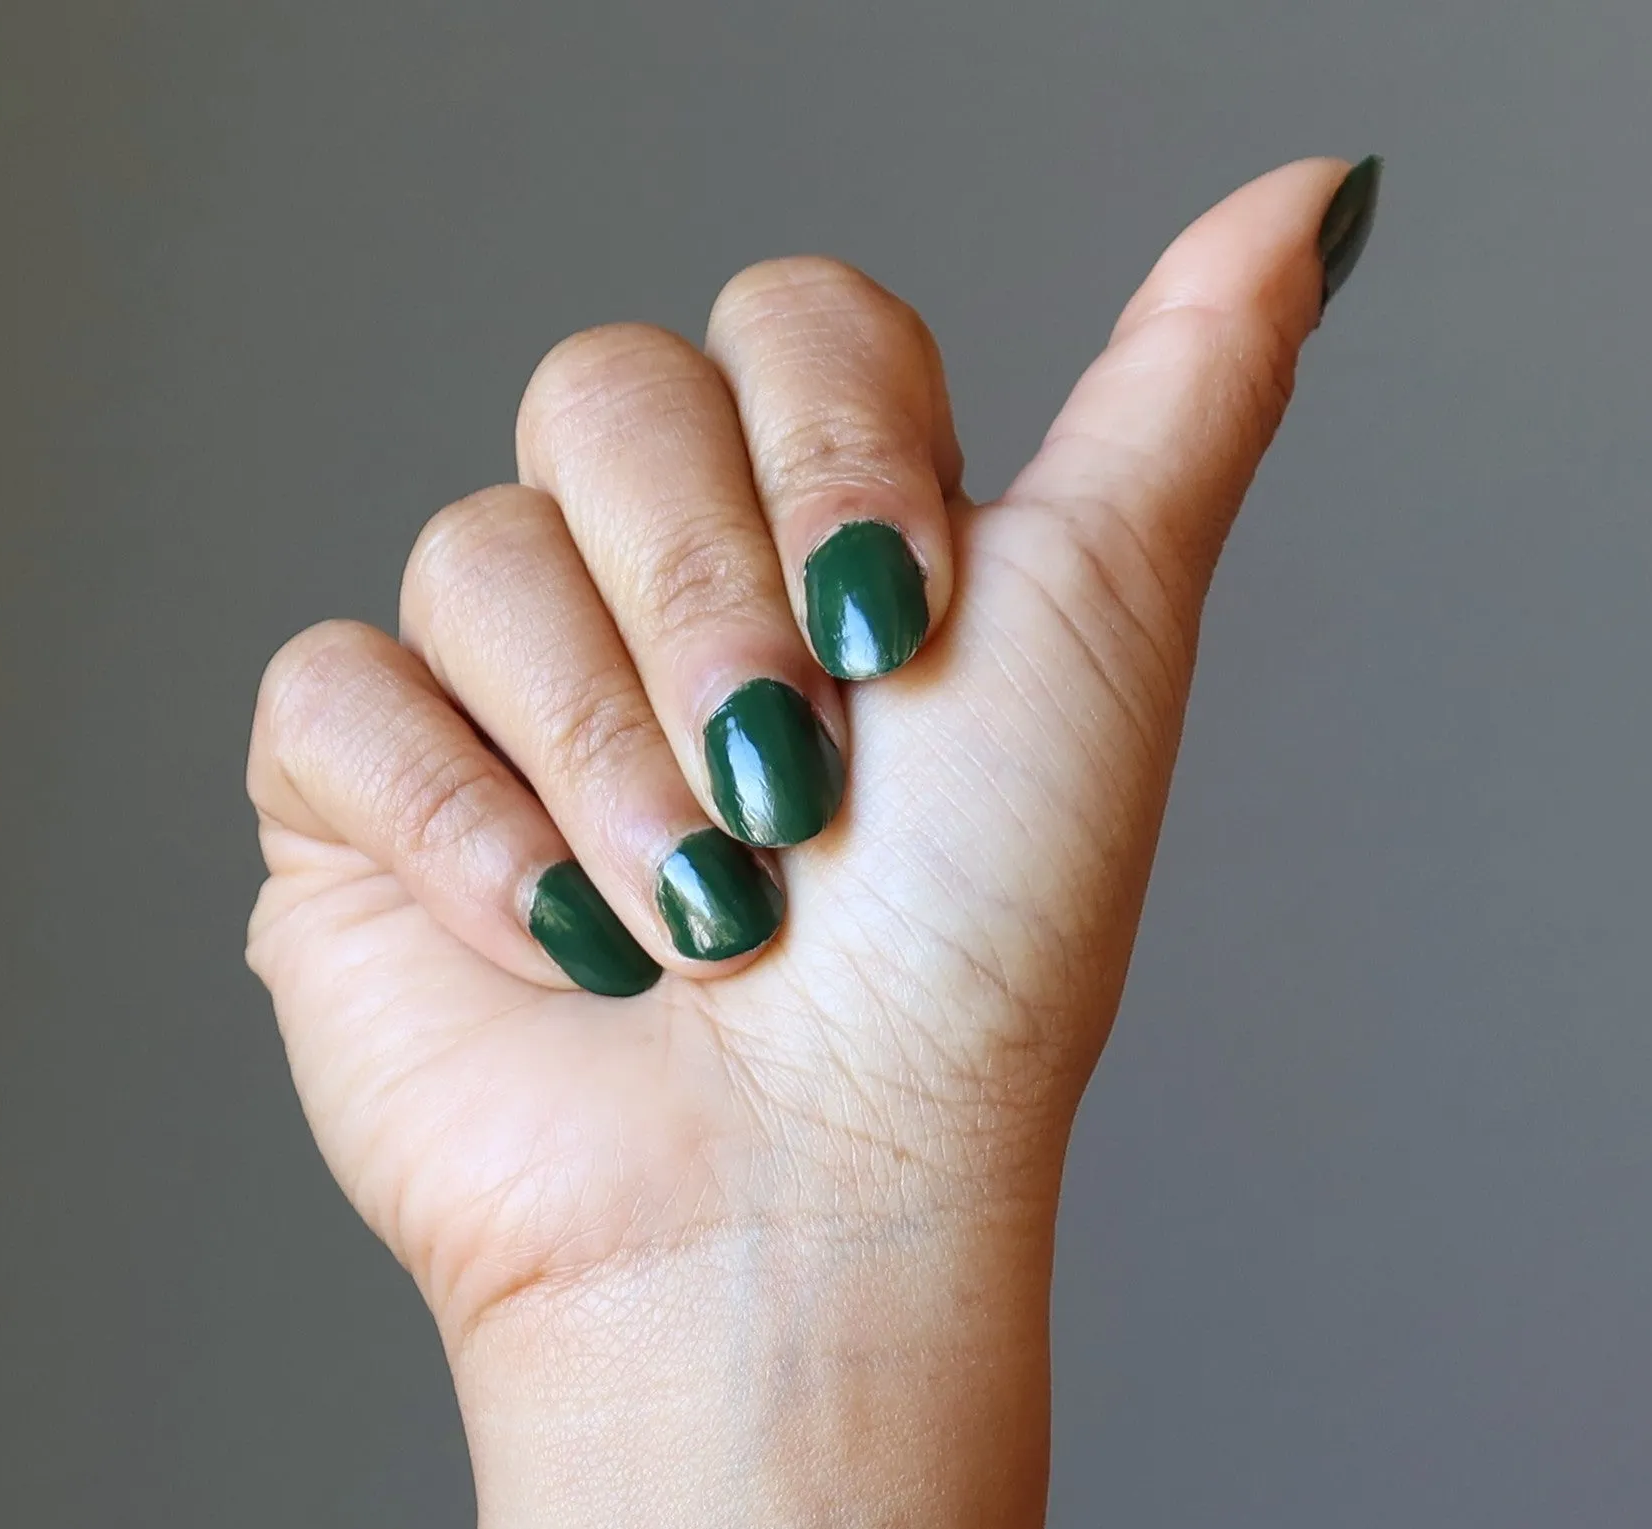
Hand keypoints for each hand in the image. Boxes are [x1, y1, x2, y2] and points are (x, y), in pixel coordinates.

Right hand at [248, 159, 1377, 1528]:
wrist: (793, 1214)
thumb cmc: (965, 966)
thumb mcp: (1101, 631)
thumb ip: (1189, 389)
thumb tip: (1319, 190)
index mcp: (821, 536)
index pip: (781, 326)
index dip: (835, 446)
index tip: (907, 631)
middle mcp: (650, 595)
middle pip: (605, 395)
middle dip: (709, 601)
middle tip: (788, 792)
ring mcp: (491, 697)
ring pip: (472, 546)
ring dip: (606, 752)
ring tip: (691, 922)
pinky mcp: (353, 807)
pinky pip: (332, 693)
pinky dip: (459, 823)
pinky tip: (552, 946)